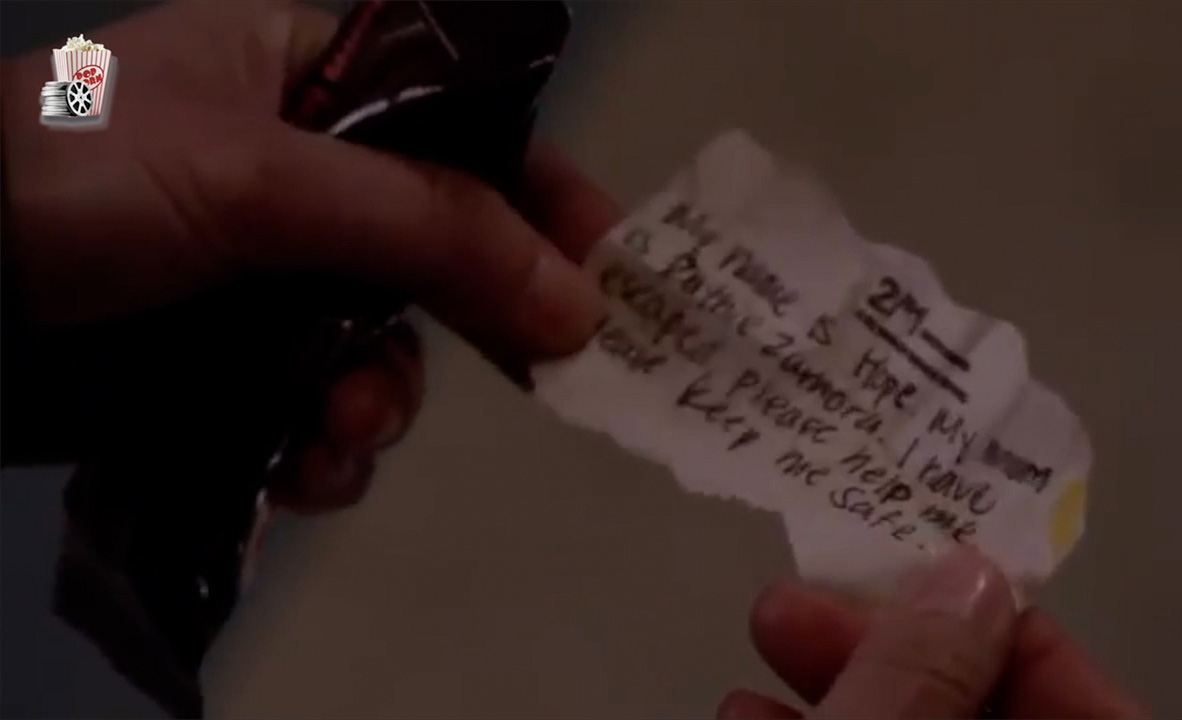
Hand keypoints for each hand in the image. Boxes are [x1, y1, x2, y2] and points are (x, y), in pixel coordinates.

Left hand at [1, 2, 617, 508]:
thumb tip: (578, 299)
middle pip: (439, 243)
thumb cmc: (89, 177)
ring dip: (384, 397)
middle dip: (476, 314)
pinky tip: (309, 467)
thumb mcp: (263, 178)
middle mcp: (301, 170)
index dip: (544, 191)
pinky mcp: (233, 359)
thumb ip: (428, 227)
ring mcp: (266, 271)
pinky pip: (321, 404)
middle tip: (548, 368)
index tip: (609, 265)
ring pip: (386, 342)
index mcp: (309, 79)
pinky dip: (327, 447)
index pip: (465, 126)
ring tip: (347, 428)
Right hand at [720, 549, 1145, 718]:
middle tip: (807, 595)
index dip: (1007, 626)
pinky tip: (746, 709)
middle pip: (978, 708)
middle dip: (887, 642)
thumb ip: (926, 674)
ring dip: (835, 682)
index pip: (1088, 701)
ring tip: (767, 631)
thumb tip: (967, 575)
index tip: (925, 569)